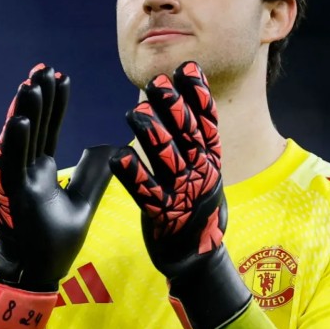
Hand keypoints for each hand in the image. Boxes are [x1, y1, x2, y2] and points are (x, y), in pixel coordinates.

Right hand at [0, 64, 113, 328]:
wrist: (37, 274)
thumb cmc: (55, 243)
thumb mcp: (83, 204)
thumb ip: (93, 176)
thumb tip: (111, 148)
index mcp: (41, 172)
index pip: (48, 130)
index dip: (54, 104)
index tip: (60, 76)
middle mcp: (25, 172)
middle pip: (33, 128)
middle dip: (38, 98)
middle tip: (44, 68)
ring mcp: (15, 183)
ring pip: (19, 141)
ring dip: (25, 113)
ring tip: (32, 84)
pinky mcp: (10, 198)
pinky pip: (12, 166)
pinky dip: (16, 144)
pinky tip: (22, 121)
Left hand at [110, 61, 250, 328]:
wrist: (198, 259)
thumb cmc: (196, 210)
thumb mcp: (205, 174)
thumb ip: (197, 143)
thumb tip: (190, 102)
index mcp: (211, 163)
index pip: (207, 123)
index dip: (198, 96)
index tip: (187, 69)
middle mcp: (201, 176)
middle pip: (187, 136)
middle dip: (173, 108)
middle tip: (157, 83)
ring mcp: (183, 196)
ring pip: (167, 160)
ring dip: (151, 134)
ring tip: (133, 111)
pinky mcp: (163, 217)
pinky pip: (146, 193)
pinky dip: (133, 175)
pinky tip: (118, 157)